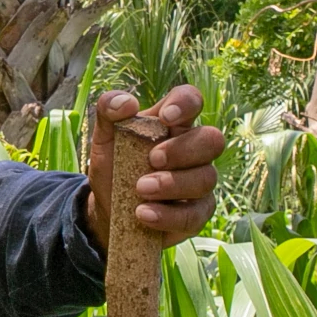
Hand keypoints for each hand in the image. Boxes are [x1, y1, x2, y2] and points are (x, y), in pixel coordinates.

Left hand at [86, 86, 227, 250]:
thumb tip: (126, 102)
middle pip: (212, 140)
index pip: (192, 100)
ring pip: (206, 178)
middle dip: (182, 150)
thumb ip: (108, 111)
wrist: (108, 208)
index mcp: (173, 124)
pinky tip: (144, 214)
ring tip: (140, 189)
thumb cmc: (114, 165)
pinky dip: (169, 215)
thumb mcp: (104, 137)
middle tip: (152, 159)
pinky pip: (196, 214)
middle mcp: (194, 150)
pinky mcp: (197, 212)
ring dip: (172, 184)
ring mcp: (199, 181)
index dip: (186, 103)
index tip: (166, 117)